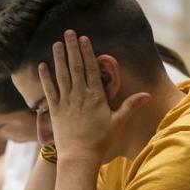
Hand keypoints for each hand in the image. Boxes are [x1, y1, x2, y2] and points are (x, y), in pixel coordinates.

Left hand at [39, 30, 141, 158]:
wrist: (79, 157)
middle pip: (75, 67)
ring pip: (62, 75)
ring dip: (59, 58)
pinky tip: (42, 65)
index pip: (91, 69)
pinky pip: (49, 90)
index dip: (87, 52)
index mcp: (96, 96)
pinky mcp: (54, 111)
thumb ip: (130, 106)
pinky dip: (45, 78)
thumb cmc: (101, 141)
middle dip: (72, 48)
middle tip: (68, 32)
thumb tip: (148, 95)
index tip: (84, 38)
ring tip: (56, 43)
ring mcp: (66, 102)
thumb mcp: (118, 122)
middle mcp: (80, 96)